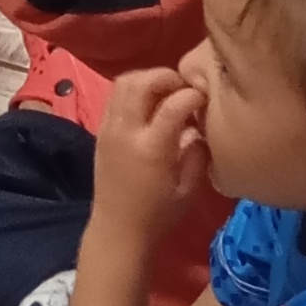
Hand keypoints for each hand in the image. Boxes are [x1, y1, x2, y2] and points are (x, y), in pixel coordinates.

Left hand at [93, 70, 209, 244]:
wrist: (118, 230)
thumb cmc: (158, 214)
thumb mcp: (189, 189)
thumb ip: (197, 154)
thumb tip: (199, 126)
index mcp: (151, 148)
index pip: (172, 104)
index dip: (192, 94)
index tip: (205, 99)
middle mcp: (126, 132)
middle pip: (140, 82)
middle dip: (166, 76)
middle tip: (185, 86)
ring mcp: (109, 128)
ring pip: (123, 83)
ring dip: (148, 79)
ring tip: (168, 91)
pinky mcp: (100, 131)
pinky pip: (114, 96)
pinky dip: (133, 90)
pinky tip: (150, 104)